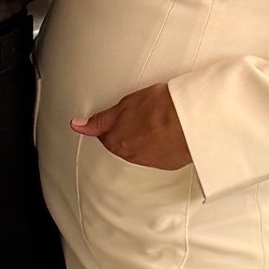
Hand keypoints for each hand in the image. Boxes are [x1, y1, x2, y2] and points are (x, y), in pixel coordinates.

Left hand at [70, 83, 192, 168]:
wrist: (190, 119)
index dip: (111, 123)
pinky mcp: (169, 162)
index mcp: (117, 141)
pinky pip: (159, 154)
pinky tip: (168, 132)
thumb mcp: (124, 105)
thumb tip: (78, 125)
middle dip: (128, 131)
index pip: (105, 135)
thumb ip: (101, 119)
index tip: (118, 117)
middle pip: (123, 143)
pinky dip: (160, 145)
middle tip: (139, 116)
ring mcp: (151, 160)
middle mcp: (131, 155)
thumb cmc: (160, 108)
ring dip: (144, 138)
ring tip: (155, 121)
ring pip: (141, 149)